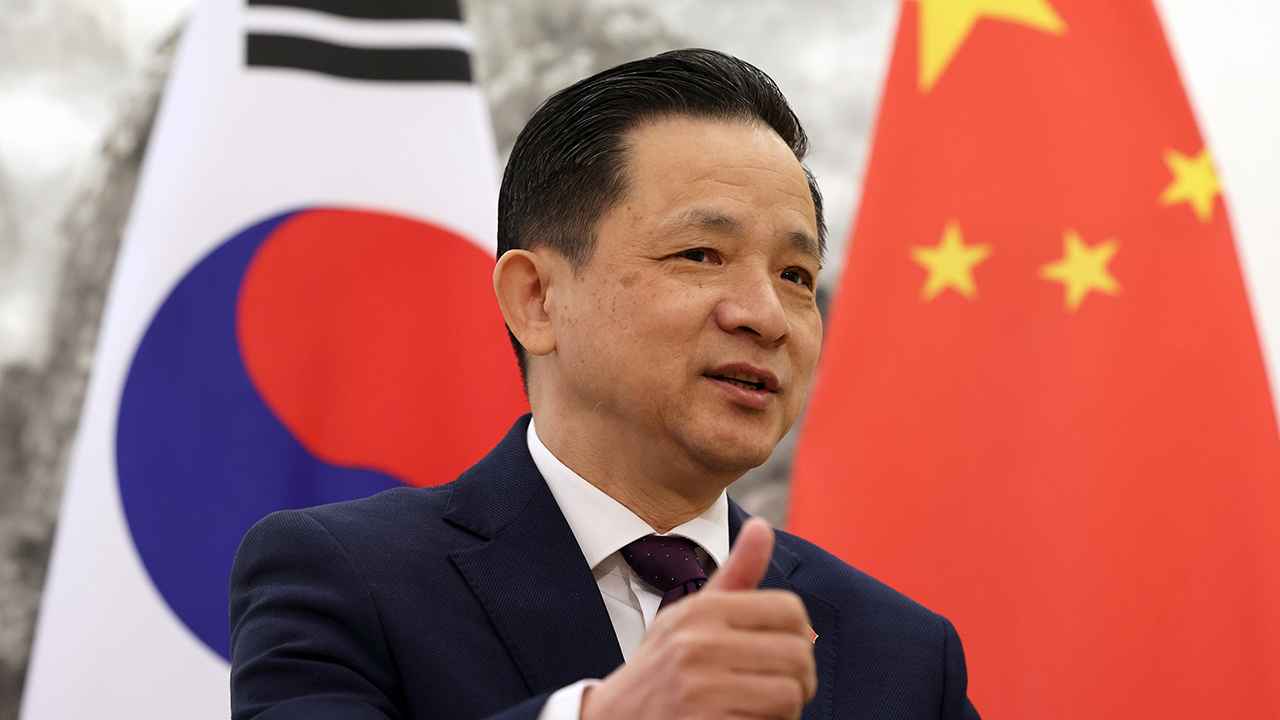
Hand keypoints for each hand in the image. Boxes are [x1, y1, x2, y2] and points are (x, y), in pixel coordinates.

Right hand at [580, 518, 816, 719]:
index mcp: (701, 611)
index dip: (797, 637)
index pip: (789, 610)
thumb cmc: (662, 670)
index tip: (783, 656)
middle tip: (781, 691)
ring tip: (758, 709)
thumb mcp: (689, 618)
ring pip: (789, 693)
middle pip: (797, 653)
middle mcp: (697, 644)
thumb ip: (734, 575)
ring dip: (784, 710)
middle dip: (798, 679)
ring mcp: (700, 688)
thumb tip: (761, 526)